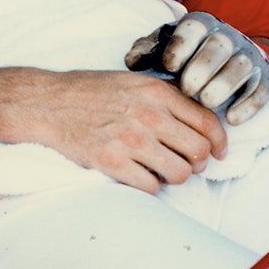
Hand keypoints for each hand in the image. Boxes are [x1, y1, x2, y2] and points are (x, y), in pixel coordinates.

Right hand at [0, 68, 227, 193]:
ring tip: (160, 170)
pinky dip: (149, 185)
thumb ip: (165, 97)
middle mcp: (148, 115)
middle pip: (199, 152)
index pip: (208, 122)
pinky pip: (151, 187)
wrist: (48, 102)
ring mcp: (130, 140)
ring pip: (180, 174)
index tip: (218, 153)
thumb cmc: (91, 91)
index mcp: (156, 91)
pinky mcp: (112, 163)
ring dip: (174, 176)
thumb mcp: (132, 81)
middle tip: (185, 163)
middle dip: (197, 162)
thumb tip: (200, 123)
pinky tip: (138, 174)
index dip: (220, 142)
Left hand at [125, 12, 268, 124]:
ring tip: (207, 102)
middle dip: (204, 67)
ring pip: (242, 66)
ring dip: (225, 84)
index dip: (181, 46)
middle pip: (219, 46)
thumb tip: (132, 61)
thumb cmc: (182, 56)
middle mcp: (226, 36)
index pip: (193, 28)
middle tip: (188, 89)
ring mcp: (246, 56)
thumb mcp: (162, 47)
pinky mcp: (262, 77)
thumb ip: (146, 50)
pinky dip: (249, 104)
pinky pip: (261, 89)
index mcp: (199, 25)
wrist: (221, 59)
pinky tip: (232, 119)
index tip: (169, 66)